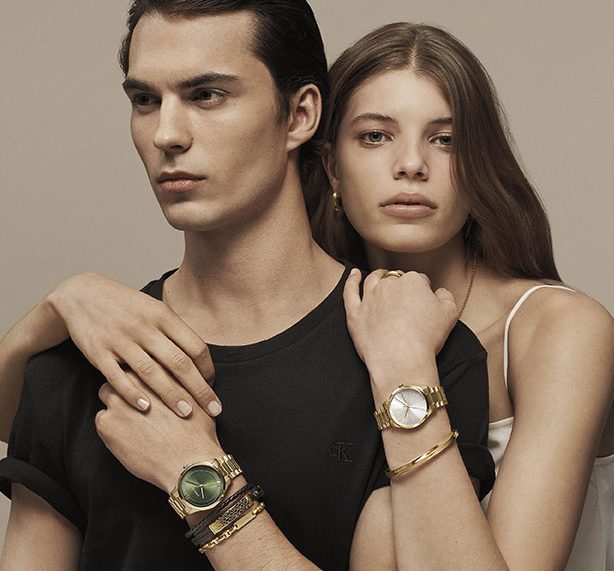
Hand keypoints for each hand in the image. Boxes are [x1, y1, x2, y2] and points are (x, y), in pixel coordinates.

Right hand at [47, 272, 219, 417]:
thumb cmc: (127, 307)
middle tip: (213, 410)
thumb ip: (176, 332)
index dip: (208, 369)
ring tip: (186, 414)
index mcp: (163, 316)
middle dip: (199, 389)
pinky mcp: (98, 352)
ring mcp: (121, 340)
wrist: (83, 295)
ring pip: (151, 372)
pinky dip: (132, 393)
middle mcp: (144, 328)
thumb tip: (202, 359)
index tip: (213, 386)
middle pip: (179, 362)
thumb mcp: (155, 310)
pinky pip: (117, 376)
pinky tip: (146, 408)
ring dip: (171, 395)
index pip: (195, 346)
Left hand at [95, 371, 222, 493]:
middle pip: (122, 373)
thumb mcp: (198, 397)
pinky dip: (111, 425)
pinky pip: (102, 419)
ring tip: (129, 417)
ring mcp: (118, 401)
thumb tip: (186, 376)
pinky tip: (127, 435)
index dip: (144, 373)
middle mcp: (135, 381)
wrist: (188, 461)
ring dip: (117, 402)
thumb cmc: (197, 431)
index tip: (147, 383)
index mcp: (157, 371)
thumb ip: (185, 381)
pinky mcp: (107, 424)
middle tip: (137, 399)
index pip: (142, 361)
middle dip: (127, 384)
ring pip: (108, 393)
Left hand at [343, 269, 457, 383]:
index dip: (423, 290)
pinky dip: (351, 281)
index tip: (425, 301)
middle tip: (406, 298)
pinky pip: (350, 292)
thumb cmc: (426, 338)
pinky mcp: (355, 313)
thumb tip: (439, 292)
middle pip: (396, 279)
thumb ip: (446, 297)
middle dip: (401, 284)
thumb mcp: (450, 314)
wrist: (400, 358)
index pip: (419, 280)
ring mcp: (369, 298)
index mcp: (412, 281)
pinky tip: (354, 274)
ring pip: (373, 280)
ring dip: (378, 276)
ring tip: (381, 276)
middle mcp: (389, 284)